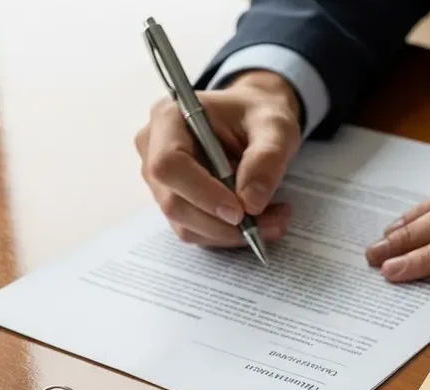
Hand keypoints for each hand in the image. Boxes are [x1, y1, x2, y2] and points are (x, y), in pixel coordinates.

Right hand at [135, 71, 301, 245]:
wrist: (255, 121)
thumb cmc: (258, 115)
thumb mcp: (275, 126)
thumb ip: (267, 158)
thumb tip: (251, 202)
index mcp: (169, 118)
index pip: (169, 165)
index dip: (202, 193)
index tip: (240, 211)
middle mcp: (154, 149)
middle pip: (174, 202)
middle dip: (222, 223)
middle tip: (271, 222)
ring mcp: (161, 180)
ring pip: (186, 224)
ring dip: (230, 233)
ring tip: (274, 220)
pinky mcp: (175, 201)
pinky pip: (196, 230)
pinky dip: (228, 234)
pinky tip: (259, 222)